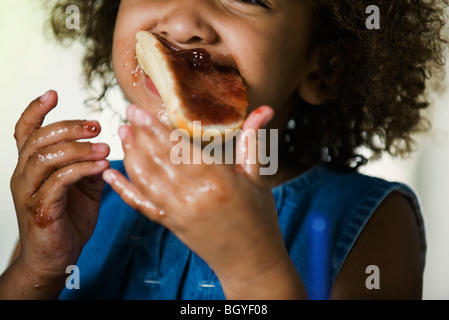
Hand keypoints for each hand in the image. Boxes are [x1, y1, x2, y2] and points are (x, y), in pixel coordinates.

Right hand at [10, 90, 109, 286]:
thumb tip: (103, 145)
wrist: (56, 258)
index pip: (25, 131)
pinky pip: (59, 181)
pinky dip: (82, 170)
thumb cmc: (68, 219)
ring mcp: (29, 193)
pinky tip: (102, 166)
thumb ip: (87, 165)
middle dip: (69, 127)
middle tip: (97, 126)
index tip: (53, 93)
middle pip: (38, 139)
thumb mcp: (82, 186)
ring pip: (45, 157)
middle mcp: (24, 176)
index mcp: (32, 167)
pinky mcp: (41, 210)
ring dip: (78, 149)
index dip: (35, 110)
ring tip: (105, 148)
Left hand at [103, 104, 304, 298]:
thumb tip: (266, 109)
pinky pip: (142, 205)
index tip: (139, 110)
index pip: (179, 148)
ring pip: (146, 179)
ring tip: (122, 134)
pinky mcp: (171, 224)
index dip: (155, 128)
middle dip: (139, 135)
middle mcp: (194, 197)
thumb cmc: (258, 218)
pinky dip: (123, 190)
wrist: (251, 261)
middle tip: (128, 114)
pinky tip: (110, 175)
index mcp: (219, 181)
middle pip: (158, 160)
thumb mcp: (257, 177)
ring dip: (130, 155)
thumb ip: (253, 141)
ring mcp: (179, 213)